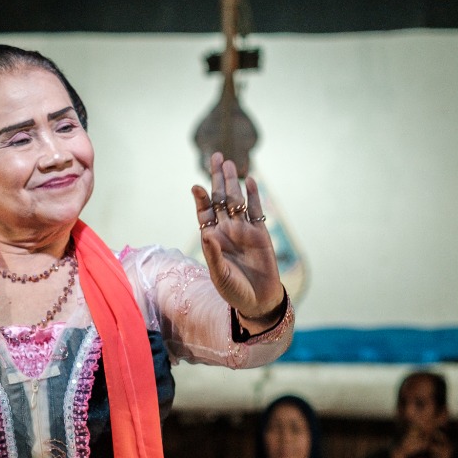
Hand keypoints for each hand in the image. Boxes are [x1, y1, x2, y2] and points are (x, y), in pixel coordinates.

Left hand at [190, 153, 283, 322]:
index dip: (200, 199)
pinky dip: (254, 196)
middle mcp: (226, 230)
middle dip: (217, 179)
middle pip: (220, 199)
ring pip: (237, 200)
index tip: (196, 186)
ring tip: (228, 163)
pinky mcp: (260, 233)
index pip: (204, 213)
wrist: (258, 300)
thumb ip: (213, 254)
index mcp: (212, 238)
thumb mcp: (219, 275)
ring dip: (233, 182)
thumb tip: (207, 233)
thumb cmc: (234, 291)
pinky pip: (256, 211)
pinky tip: (250, 181)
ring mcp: (244, 230)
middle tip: (214, 157)